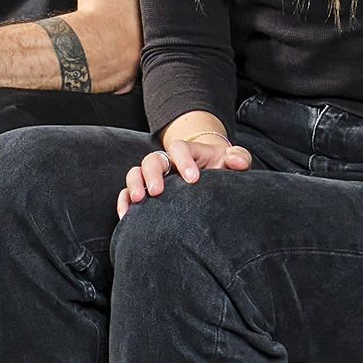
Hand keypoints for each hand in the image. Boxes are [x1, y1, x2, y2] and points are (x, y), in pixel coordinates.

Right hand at [114, 126, 251, 217]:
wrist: (211, 173)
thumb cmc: (221, 167)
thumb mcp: (233, 160)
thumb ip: (238, 158)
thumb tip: (236, 162)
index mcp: (186, 151)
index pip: (179, 148)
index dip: (183, 161)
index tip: (193, 179)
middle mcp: (167, 162)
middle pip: (152, 159)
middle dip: (153, 175)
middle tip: (158, 192)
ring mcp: (154, 176)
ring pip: (136, 173)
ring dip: (134, 185)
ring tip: (138, 200)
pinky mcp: (146, 192)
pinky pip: (128, 193)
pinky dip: (124, 202)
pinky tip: (126, 215)